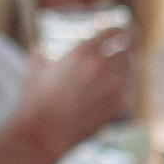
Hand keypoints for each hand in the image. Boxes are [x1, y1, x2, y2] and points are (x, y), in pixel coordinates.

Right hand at [19, 31, 133, 152]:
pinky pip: (128, 92)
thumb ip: (39, 54)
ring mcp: (113, 88)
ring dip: (127, 67)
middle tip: (125, 48)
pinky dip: (125, 87)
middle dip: (127, 48)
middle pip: (126, 52)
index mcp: (82, 53)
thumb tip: (39, 47)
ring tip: (125, 66)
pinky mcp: (117, 108)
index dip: (120, 30)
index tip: (123, 29)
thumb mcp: (34, 71)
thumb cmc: (35, 102)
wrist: (45, 133)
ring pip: (130, 72)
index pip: (112, 33)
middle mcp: (102, 68)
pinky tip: (121, 87)